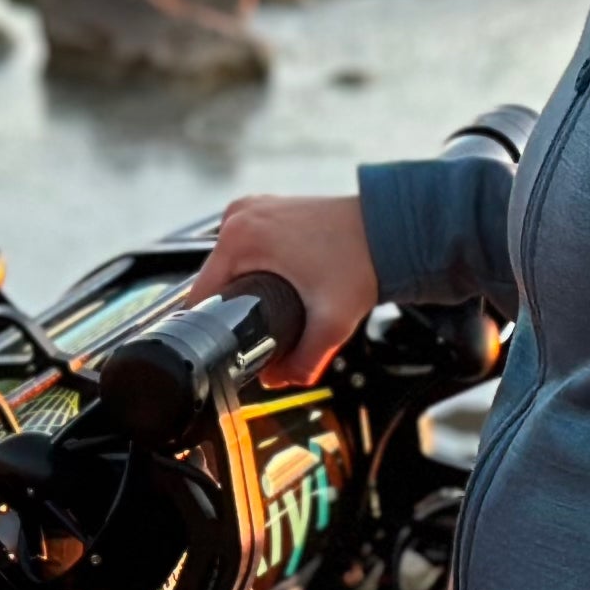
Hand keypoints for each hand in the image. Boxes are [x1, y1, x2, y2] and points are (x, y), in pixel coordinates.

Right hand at [197, 191, 376, 388]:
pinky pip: (246, 245)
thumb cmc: (361, 259)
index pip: (202, 293)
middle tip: (262, 325)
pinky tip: (275, 282)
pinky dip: (255, 264)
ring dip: (242, 285)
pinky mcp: (267, 208)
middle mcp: (240, 216)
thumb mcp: (331, 321)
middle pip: (215, 278)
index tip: (230, 340)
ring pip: (230, 261)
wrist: (388, 228)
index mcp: (240, 237)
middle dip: (232, 306)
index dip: (213, 325)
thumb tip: (277, 380)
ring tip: (270, 302)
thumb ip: (304, 361)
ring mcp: (253, 209)